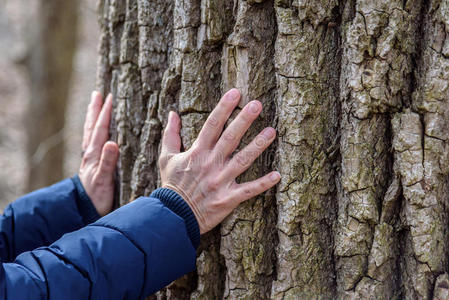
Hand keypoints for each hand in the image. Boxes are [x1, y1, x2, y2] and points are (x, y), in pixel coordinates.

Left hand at [79, 91, 118, 215]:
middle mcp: (90, 154)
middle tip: (98, 94)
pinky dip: (93, 131)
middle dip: (95, 110)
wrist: (85, 210)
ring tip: (94, 105)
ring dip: (93, 118)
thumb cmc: (97, 198)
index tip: (110, 97)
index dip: (106, 113)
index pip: (101, 129)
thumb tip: (112, 142)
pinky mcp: (91, 164)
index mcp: (94, 155)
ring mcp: (89, 158)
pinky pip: (91, 141)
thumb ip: (108, 162)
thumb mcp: (104, 181)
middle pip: (92, 127)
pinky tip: (96, 131)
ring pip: (90, 133)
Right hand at [159, 89, 280, 233]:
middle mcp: (210, 164)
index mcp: (197, 153)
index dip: (223, 108)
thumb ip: (171, 135)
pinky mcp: (227, 199)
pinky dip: (263, 184)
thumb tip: (172, 113)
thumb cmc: (171, 185)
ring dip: (257, 146)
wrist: (173, 216)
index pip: (211, 125)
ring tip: (272, 131)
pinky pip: (248, 190)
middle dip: (243, 120)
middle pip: (229, 138)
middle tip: (257, 104)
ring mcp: (220, 182)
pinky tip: (278, 175)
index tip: (235, 93)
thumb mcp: (166, 158)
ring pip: (242, 160)